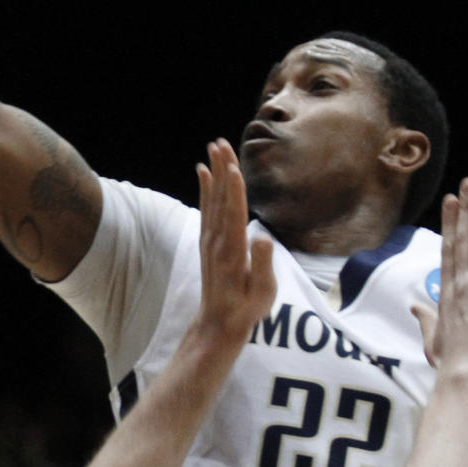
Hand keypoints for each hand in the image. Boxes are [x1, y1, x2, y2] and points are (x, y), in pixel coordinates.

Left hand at [196, 139, 274, 348]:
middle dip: (222, 170)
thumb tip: (264, 238)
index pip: (234, 215)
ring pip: (212, 199)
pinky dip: (204, 188)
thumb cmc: (246, 309)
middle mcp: (218, 242)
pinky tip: (204, 171)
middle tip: (221, 143)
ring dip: (214, 172)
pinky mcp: (208, 241)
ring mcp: (210, 240)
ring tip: (214, 147)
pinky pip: (206, 208)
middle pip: (221, 199)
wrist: (219, 323)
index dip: (234, 191)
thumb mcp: (262, 293)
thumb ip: (263, 265)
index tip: (233, 167)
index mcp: (233, 252)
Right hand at [413, 178, 467, 379]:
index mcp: (447, 291)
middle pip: (463, 238)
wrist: (466, 372)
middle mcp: (461, 281)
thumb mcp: (432, 337)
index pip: (449, 249)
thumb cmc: (450, 360)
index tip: (450, 202)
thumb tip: (415, 307)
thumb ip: (425, 317)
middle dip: (465, 209)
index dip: (450, 224)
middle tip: (467, 183)